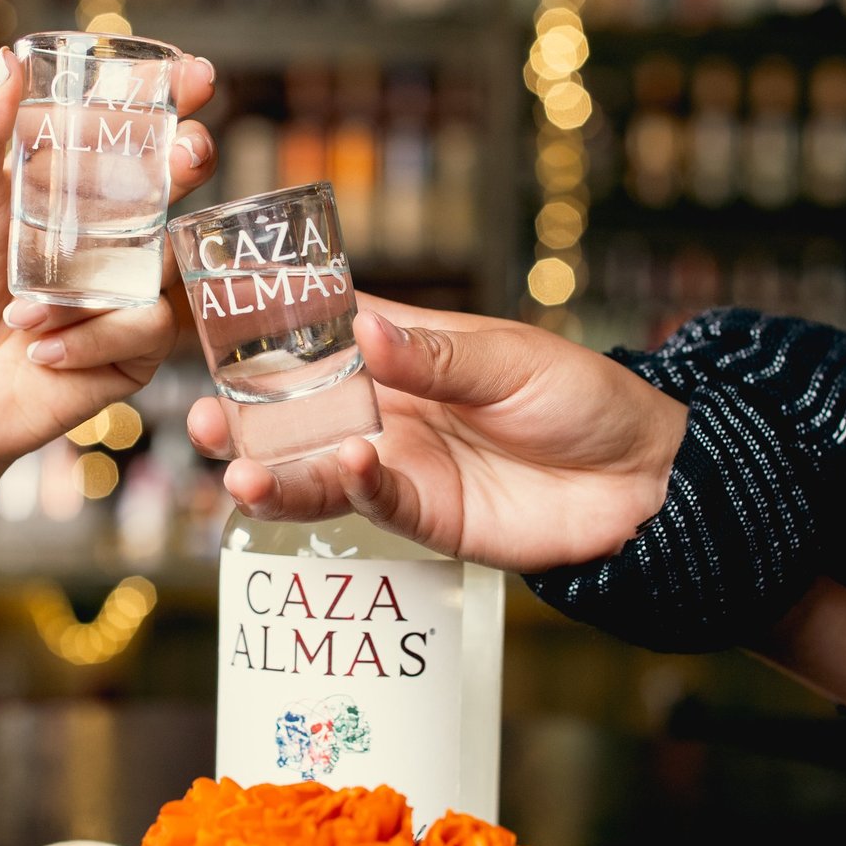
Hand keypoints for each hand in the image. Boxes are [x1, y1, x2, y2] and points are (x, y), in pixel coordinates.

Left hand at [0, 47, 216, 476]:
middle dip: (189, 162)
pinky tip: (39, 349)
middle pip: (176, 185)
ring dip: (98, 280)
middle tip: (185, 154)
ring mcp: (130, 290)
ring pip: (164, 259)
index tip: (194, 77)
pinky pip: (145, 326)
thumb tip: (6, 60)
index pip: (134, 133)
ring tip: (22, 308)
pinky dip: (89, 335)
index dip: (170, 101)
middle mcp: (114, 233)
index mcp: (76, 187)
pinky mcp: (135, 349)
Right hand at [186, 297, 689, 571]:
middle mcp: (387, 410)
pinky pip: (378, 503)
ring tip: (237, 471)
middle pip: (297, 417)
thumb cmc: (583, 398)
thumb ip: (436, 356)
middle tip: (199, 422)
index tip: (207, 328)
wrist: (646, 478)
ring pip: (319, 471)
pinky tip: (349, 464)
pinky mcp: (429, 517)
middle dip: (243, 422)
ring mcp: (402, 466)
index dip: (263, 337)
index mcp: (400, 355)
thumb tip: (364, 328)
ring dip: (275, 472)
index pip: (318, 338)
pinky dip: (358, 488)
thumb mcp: (512, 359)